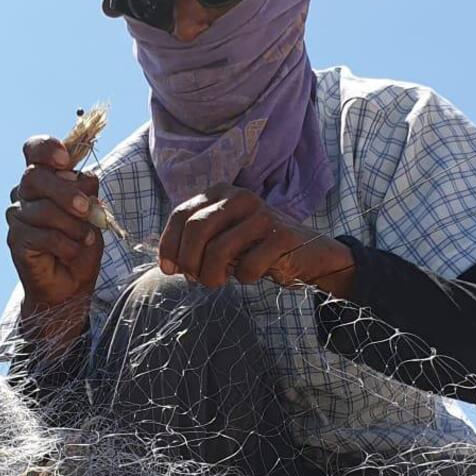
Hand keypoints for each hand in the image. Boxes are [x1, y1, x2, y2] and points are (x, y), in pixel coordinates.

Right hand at [6, 137, 102, 316]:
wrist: (71, 284)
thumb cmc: (80, 243)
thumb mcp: (93, 212)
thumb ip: (86, 191)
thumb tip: (81, 176)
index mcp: (45, 178)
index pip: (33, 150)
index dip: (46, 148)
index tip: (65, 160)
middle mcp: (25, 193)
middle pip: (35, 176)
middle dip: (66, 193)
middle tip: (87, 210)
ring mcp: (17, 216)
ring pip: (43, 209)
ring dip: (73, 226)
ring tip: (87, 238)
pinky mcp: (16, 239)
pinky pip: (43, 235)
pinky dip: (66, 244)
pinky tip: (74, 251)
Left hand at [158, 184, 355, 297]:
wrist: (307, 253)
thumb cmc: (255, 247)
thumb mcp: (222, 238)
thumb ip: (195, 243)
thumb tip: (168, 264)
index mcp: (220, 193)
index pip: (181, 215)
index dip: (169, 245)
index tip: (170, 269)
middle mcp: (240, 197)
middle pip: (196, 229)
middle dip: (189, 261)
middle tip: (195, 279)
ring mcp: (263, 214)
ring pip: (218, 250)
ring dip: (211, 276)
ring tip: (216, 282)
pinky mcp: (282, 235)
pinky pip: (248, 265)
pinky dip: (243, 278)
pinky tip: (250, 275)